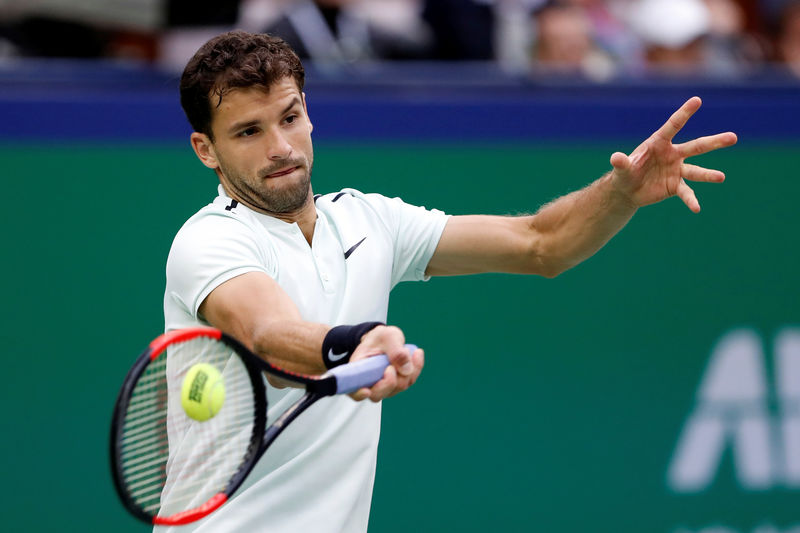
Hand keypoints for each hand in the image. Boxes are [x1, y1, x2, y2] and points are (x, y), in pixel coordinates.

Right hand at [348, 325, 423, 401]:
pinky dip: (416, 369)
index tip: (367, 390)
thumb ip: (396, 350)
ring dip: (407, 371)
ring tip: (407, 350)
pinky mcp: (396, 384)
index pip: (354, 389)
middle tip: (394, 361)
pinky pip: (409, 381)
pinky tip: (417, 354)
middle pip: (378, 394)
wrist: (386, 338)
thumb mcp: (388, 336)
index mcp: (358, 369)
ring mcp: (382, 385)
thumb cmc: (381, 337)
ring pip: (397, 388)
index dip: (359, 394)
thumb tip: (406, 370)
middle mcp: (368, 382)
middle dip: (392, 380)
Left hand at [609, 96, 737, 212]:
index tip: (697, 100)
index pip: (674, 126)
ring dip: (709, 175)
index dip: (684, 113)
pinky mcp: (676, 186)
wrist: (628, 190)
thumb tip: (615, 157)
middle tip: (733, 137)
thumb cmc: (625, 172)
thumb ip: (621, 162)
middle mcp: (673, 154)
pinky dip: (691, 201)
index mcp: (659, 143)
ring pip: (696, 171)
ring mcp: (676, 170)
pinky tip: (696, 208)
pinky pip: (686, 193)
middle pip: (696, 146)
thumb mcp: (621, 169)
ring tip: (721, 177)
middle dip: (714, 142)